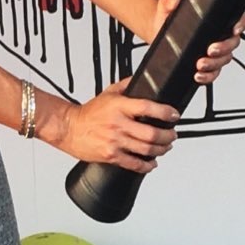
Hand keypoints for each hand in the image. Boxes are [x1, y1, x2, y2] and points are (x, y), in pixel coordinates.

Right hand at [40, 79, 178, 173]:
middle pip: (151, 133)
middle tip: (173, 134)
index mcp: (119, 107)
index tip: (174, 114)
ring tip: (166, 146)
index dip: (165, 112)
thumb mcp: (108, 93)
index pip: (148, 108)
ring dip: (161, 149)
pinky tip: (152, 162)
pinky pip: (134, 164)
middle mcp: (118, 124)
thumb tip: (141, 79)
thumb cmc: (89, 113)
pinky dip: (147, 165)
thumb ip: (126, 85)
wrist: (69, 128)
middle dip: (168, 135)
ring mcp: (115, 141)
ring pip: (146, 149)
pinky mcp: (111, 156)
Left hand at [152, 0, 244, 85]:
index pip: (237, 17)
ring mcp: (214, 50)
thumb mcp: (167, 6)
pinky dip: (208, 76)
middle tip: (210, 50)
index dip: (241, 23)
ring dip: (214, 64)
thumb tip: (173, 0)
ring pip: (224, 59)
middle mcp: (219, 33)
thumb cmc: (167, 17)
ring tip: (200, 64)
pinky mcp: (206, 63)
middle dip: (224, 48)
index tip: (234, 29)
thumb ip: (169, 0)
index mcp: (216, 16)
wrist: (157, 31)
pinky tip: (198, 75)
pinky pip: (213, 73)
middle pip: (233, 42)